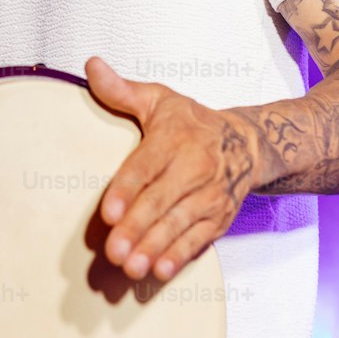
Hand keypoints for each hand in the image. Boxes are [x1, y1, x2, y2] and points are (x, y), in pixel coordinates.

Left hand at [85, 56, 259, 283]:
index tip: (108, 213)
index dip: (127, 190)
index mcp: (175, 137)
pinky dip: (180, 256)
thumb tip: (91, 66)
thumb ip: (122, 90)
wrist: (247, 143)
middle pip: (161, 201)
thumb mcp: (160, 100)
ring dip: (155, 248)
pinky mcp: (219, 217)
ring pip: (179, 224)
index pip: (146, 165)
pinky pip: (199, 239)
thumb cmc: (192, 122)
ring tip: (131, 268)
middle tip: (113, 252)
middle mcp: (195, 167)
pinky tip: (161, 271)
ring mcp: (210, 195)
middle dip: (137, 228)